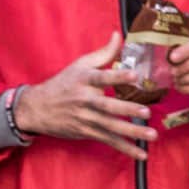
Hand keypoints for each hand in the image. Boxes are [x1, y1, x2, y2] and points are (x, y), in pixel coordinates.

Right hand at [12, 31, 157, 161]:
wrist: (37, 109)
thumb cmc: (63, 83)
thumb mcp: (80, 64)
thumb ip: (104, 52)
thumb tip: (119, 34)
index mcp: (84, 80)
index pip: (102, 77)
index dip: (118, 76)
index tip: (134, 75)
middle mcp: (85, 100)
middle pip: (108, 106)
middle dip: (127, 110)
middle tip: (147, 112)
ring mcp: (86, 119)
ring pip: (111, 127)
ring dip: (132, 132)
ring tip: (151, 135)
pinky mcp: (87, 132)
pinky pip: (109, 141)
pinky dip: (125, 149)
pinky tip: (141, 154)